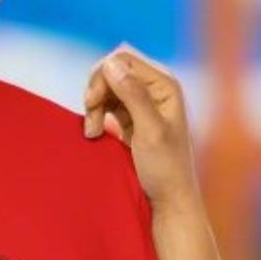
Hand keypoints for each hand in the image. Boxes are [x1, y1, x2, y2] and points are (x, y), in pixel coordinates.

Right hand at [82, 48, 199, 210]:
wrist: (169, 200)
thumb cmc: (165, 169)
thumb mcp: (149, 131)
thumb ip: (133, 95)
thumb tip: (111, 63)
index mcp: (165, 85)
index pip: (123, 59)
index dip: (102, 76)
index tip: (93, 104)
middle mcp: (156, 88)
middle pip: (113, 69)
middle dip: (97, 90)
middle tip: (91, 120)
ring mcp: (144, 102)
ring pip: (107, 85)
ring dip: (95, 104)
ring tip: (93, 131)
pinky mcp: (133, 116)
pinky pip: (108, 102)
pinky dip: (97, 113)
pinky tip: (95, 133)